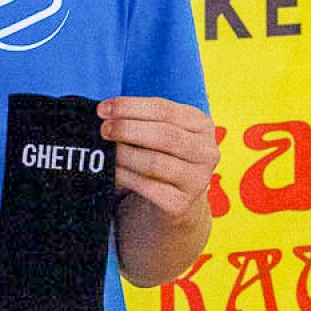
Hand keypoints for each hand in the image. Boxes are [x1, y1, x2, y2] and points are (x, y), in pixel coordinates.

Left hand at [97, 96, 217, 221]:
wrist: (173, 203)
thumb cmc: (161, 158)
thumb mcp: (160, 134)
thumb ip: (141, 121)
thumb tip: (106, 113)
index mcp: (201, 125)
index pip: (164, 109)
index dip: (131, 107)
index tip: (103, 109)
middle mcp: (206, 151)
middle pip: (164, 134)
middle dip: (127, 129)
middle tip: (104, 130)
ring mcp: (197, 179)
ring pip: (156, 162)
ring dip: (124, 154)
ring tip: (107, 151)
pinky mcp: (182, 204)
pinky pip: (148, 187)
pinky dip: (125, 176)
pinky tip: (112, 171)